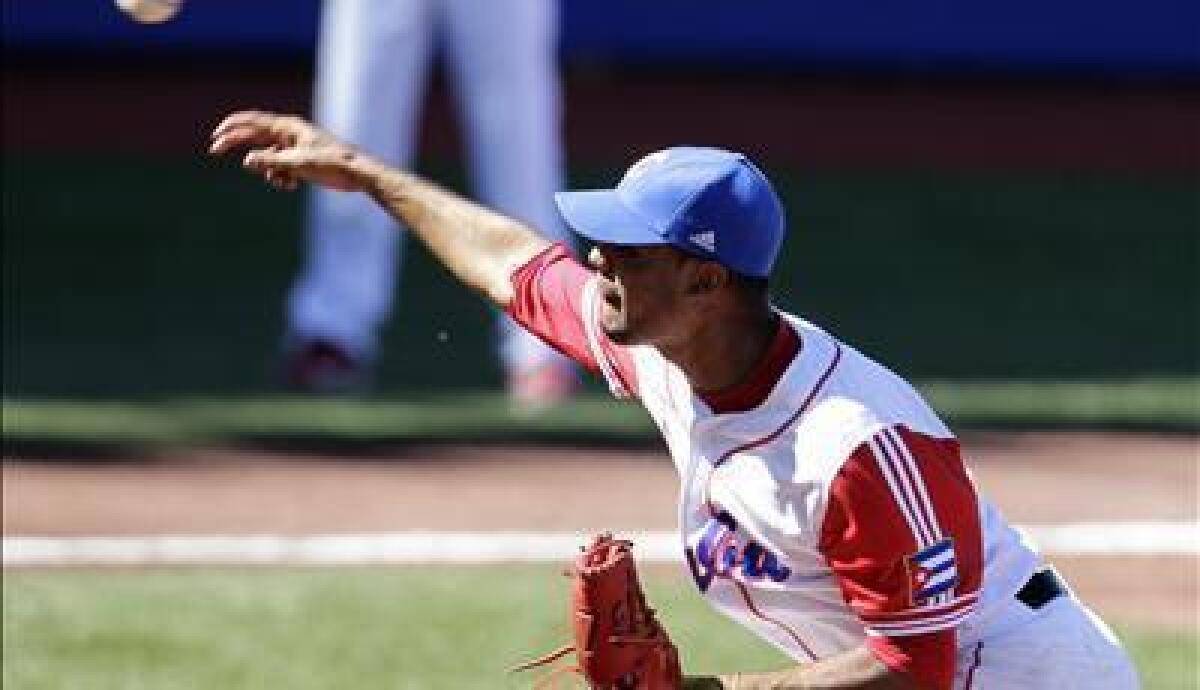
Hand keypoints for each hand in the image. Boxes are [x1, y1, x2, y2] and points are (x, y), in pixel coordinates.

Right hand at [208, 111, 365, 191]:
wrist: (357, 174)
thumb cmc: (331, 163)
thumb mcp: (298, 164)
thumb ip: (271, 161)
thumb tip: (246, 161)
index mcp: (288, 127)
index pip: (253, 121)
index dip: (231, 127)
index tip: (215, 136)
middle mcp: (289, 134)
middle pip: (254, 137)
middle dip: (237, 146)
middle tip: (214, 152)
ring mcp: (294, 148)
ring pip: (266, 157)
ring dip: (267, 171)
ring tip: (283, 181)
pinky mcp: (300, 162)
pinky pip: (278, 168)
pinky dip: (279, 177)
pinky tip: (292, 185)